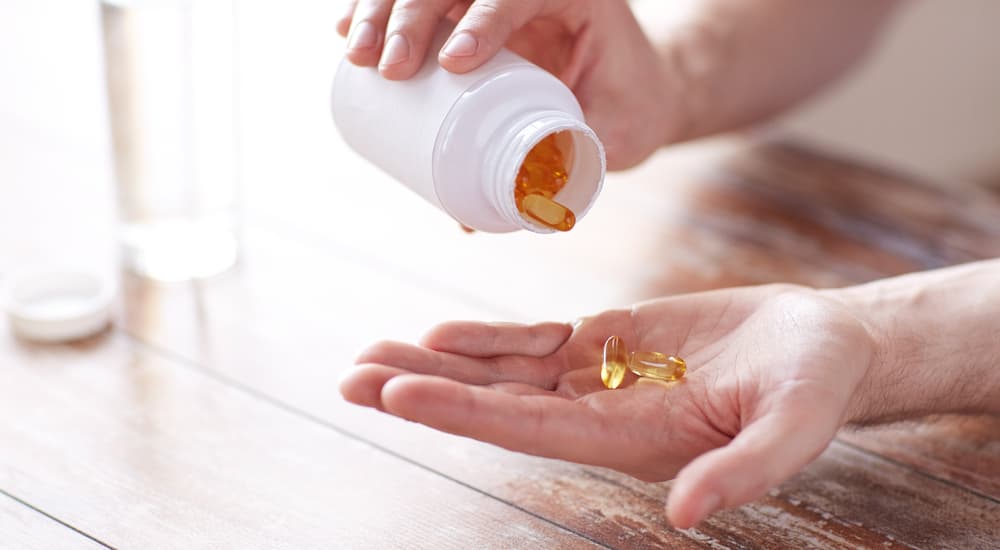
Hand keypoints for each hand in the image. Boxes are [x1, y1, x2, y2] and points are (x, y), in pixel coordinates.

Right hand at [336, 0, 683, 168]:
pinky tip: (346, 29)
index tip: (453, 63)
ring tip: (356, 54)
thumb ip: (561, 171)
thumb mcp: (617, 136)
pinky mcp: (475, 7)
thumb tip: (472, 218)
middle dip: (416, 13)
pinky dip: (381, 6)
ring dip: (384, 7)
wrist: (641, 87)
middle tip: (390, 67)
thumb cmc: (632, 110)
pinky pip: (425, 0)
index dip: (488, 16)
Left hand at [340, 284, 876, 526]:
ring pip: (500, 371)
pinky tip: (441, 331)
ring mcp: (597, 377)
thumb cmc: (814, 387)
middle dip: (422, 389)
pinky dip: (485, 337)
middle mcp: (598, 414)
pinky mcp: (607, 341)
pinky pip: (533, 340)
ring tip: (369, 352)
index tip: (397, 392)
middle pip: (493, 404)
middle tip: (350, 377)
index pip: (526, 428)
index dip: (461, 410)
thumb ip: (744, 470)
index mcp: (629, 439)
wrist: (821, 347)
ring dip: (436, 361)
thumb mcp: (794, 427)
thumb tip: (687, 512)